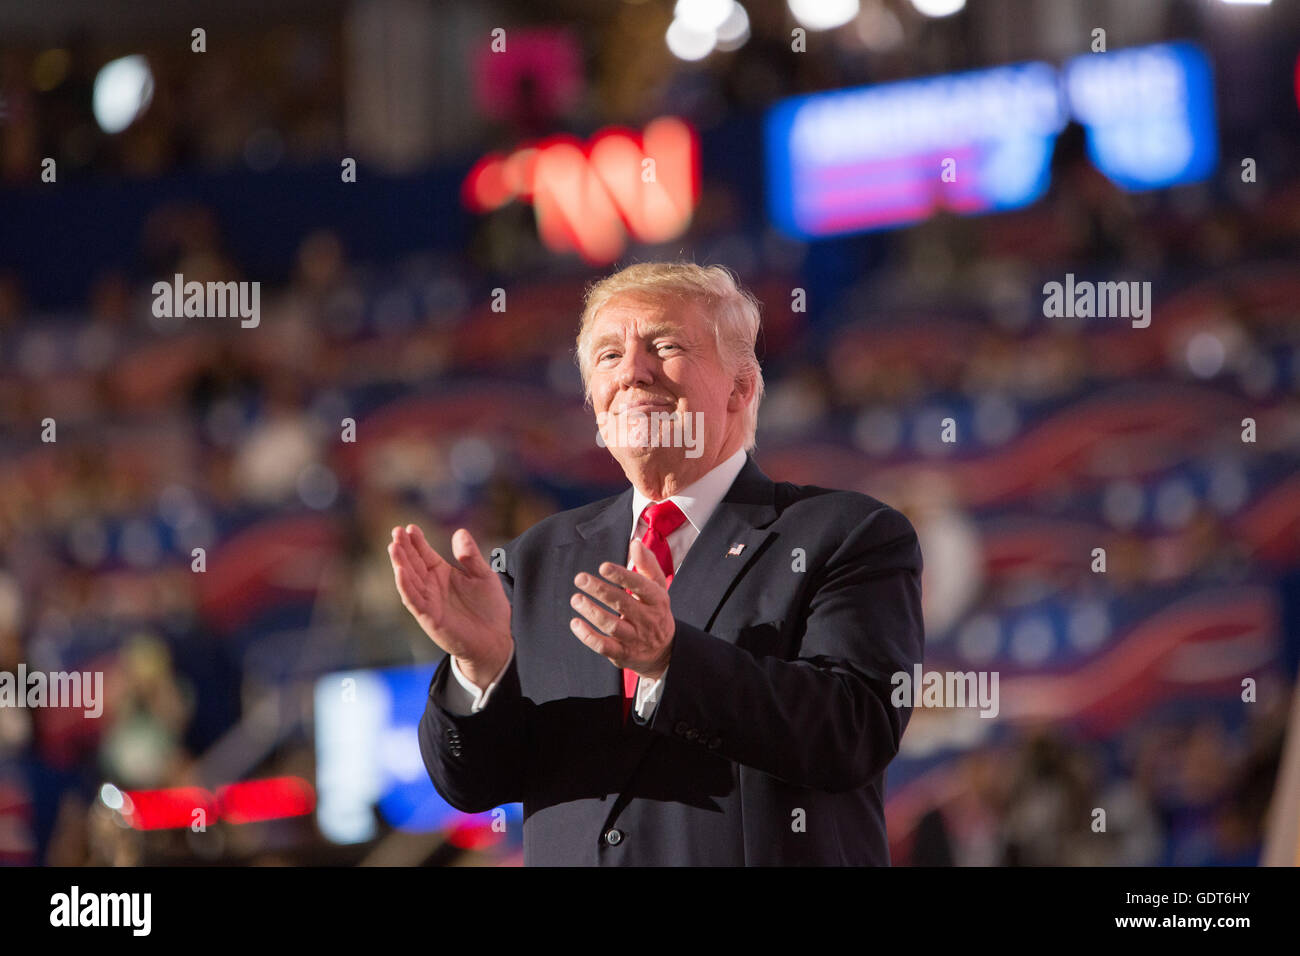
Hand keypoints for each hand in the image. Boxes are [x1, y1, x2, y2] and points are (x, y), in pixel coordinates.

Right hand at [388, 524, 512, 687]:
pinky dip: (406, 586)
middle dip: (403, 548)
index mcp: (442, 573)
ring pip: (409, 580)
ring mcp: (428, 601)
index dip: (417, 541)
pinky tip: (400, 572)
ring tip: (393, 547)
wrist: (495, 638)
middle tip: (396, 531)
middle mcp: (431, 586)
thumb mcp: (483, 575)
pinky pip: (414, 600)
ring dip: (400, 564)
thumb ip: (470, 556)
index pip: (424, 554)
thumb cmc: (488, 607)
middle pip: (413, 563)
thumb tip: (459, 531)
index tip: (410, 527)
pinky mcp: (429, 616)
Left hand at [569, 539, 674, 679]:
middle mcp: (647, 619)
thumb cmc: (656, 611)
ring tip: (576, 599)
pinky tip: (575, 623)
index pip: (641, 585)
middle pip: (623, 603)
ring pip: (612, 625)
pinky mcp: (622, 654)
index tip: (603, 567)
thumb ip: (647, 564)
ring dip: (592, 611)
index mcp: (657, 600)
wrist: (664, 651)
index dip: (622, 576)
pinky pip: (603, 646)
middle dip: (600, 590)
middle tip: (580, 578)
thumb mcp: (658, 587)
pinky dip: (588, 636)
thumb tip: (635, 543)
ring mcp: (635, 638)